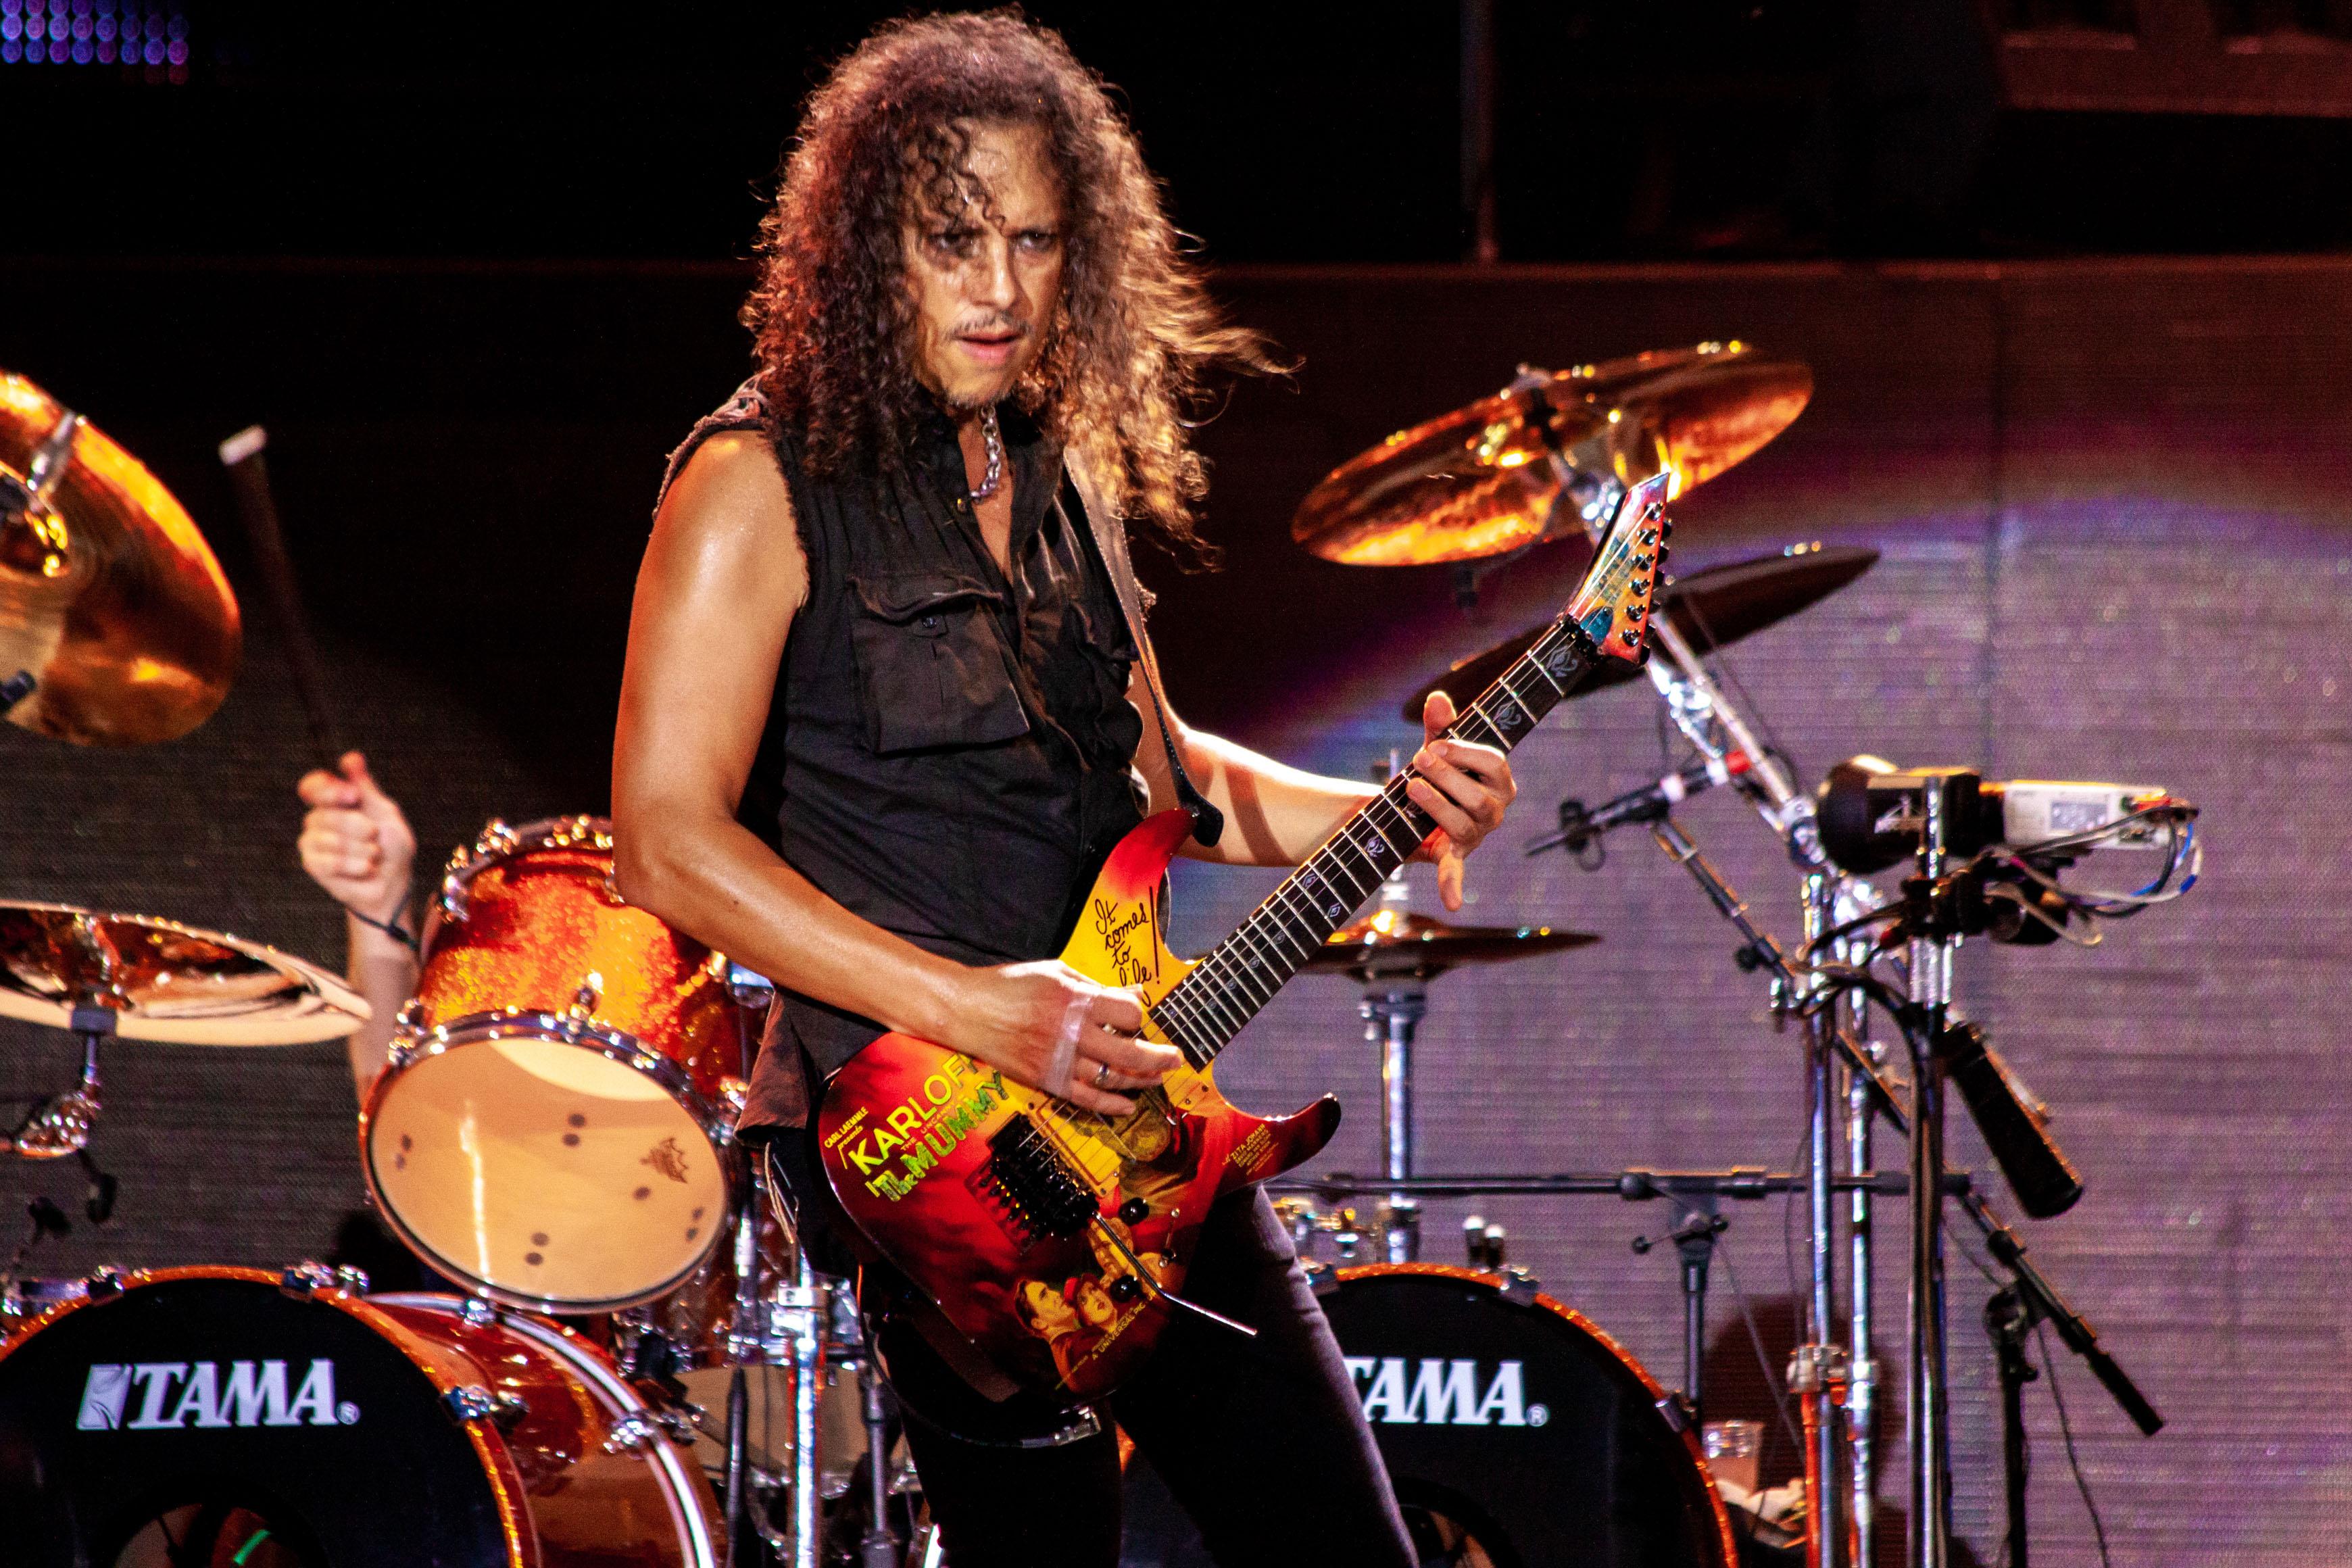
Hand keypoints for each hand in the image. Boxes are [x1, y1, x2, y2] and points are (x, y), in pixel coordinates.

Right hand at [297, 751, 416, 927]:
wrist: (394, 880)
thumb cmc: (392, 845)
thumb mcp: (384, 811)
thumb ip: (366, 787)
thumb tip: (350, 757)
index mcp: (334, 801)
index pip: (312, 785)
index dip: (329, 789)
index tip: (353, 796)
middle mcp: (318, 819)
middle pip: (324, 813)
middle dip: (358, 826)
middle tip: (375, 835)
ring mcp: (312, 842)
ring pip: (327, 839)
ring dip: (361, 849)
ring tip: (374, 855)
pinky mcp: (313, 865)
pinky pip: (327, 862)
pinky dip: (354, 866)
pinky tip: (366, 869)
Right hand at [944, 959, 1179, 1116]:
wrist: (968, 1011)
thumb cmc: (1011, 986)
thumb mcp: (1056, 973)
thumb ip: (1097, 986)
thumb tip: (1135, 995)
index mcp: (1074, 999)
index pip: (1127, 1013)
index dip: (1139, 1016)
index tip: (1137, 1017)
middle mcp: (1070, 1032)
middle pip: (1128, 1052)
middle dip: (1159, 1058)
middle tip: (1177, 1059)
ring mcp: (1058, 1059)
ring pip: (1111, 1078)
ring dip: (1141, 1080)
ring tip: (1158, 1078)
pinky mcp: (1045, 1080)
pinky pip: (1085, 1098)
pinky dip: (1110, 1103)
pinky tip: (1128, 1105)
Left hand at [1404, 691, 1516, 910]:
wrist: (1418, 802)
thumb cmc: (1439, 769)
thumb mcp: (1438, 745)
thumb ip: (1440, 725)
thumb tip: (1437, 699)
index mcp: (1500, 780)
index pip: (1494, 765)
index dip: (1465, 754)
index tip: (1435, 745)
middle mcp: (1495, 809)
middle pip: (1478, 798)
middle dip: (1446, 778)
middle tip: (1417, 761)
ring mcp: (1477, 835)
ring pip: (1464, 825)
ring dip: (1436, 806)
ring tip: (1410, 787)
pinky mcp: (1454, 854)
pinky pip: (1456, 872)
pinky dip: (1453, 887)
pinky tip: (1451, 903)